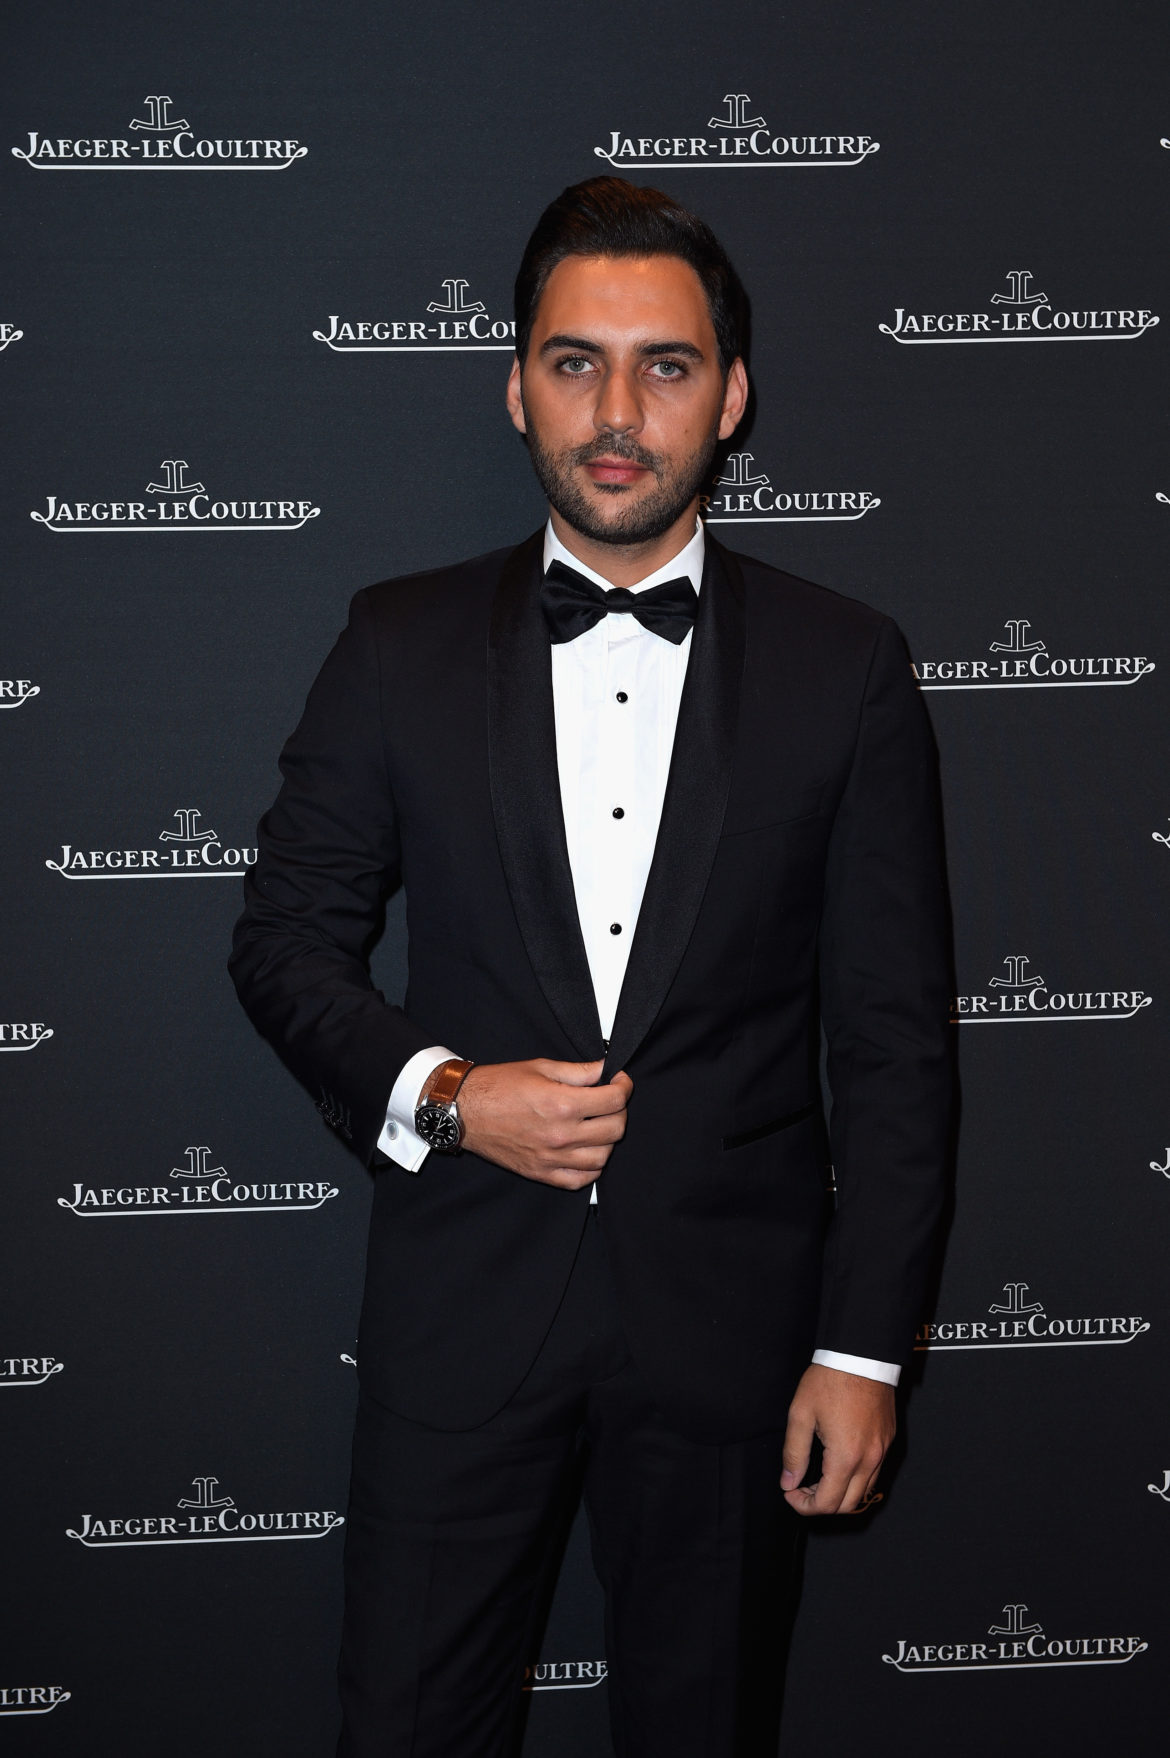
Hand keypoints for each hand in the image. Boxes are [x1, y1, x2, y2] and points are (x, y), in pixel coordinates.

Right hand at [458, 1058, 632, 1189]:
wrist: (465, 1111)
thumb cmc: (497, 1086)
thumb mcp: (540, 1067)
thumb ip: (579, 1071)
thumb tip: (605, 1069)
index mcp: (562, 1104)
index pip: (615, 1100)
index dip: (624, 1086)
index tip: (619, 1081)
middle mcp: (560, 1135)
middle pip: (615, 1129)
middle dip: (619, 1110)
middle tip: (609, 1100)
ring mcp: (552, 1158)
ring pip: (603, 1157)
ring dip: (607, 1139)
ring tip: (597, 1125)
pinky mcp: (542, 1173)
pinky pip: (581, 1179)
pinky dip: (591, 1167)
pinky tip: (586, 1150)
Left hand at [780, 1364, 894, 1515]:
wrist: (861, 1354)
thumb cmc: (830, 1380)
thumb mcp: (801, 1414)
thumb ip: (794, 1454)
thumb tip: (789, 1482)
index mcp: (846, 1456)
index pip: (827, 1504)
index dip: (803, 1506)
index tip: (790, 1492)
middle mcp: (870, 1459)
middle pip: (848, 1506)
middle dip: (821, 1504)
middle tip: (801, 1487)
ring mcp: (882, 1451)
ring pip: (864, 1492)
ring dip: (840, 1494)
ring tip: (818, 1478)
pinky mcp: (888, 1440)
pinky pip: (874, 1473)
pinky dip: (855, 1480)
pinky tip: (838, 1464)